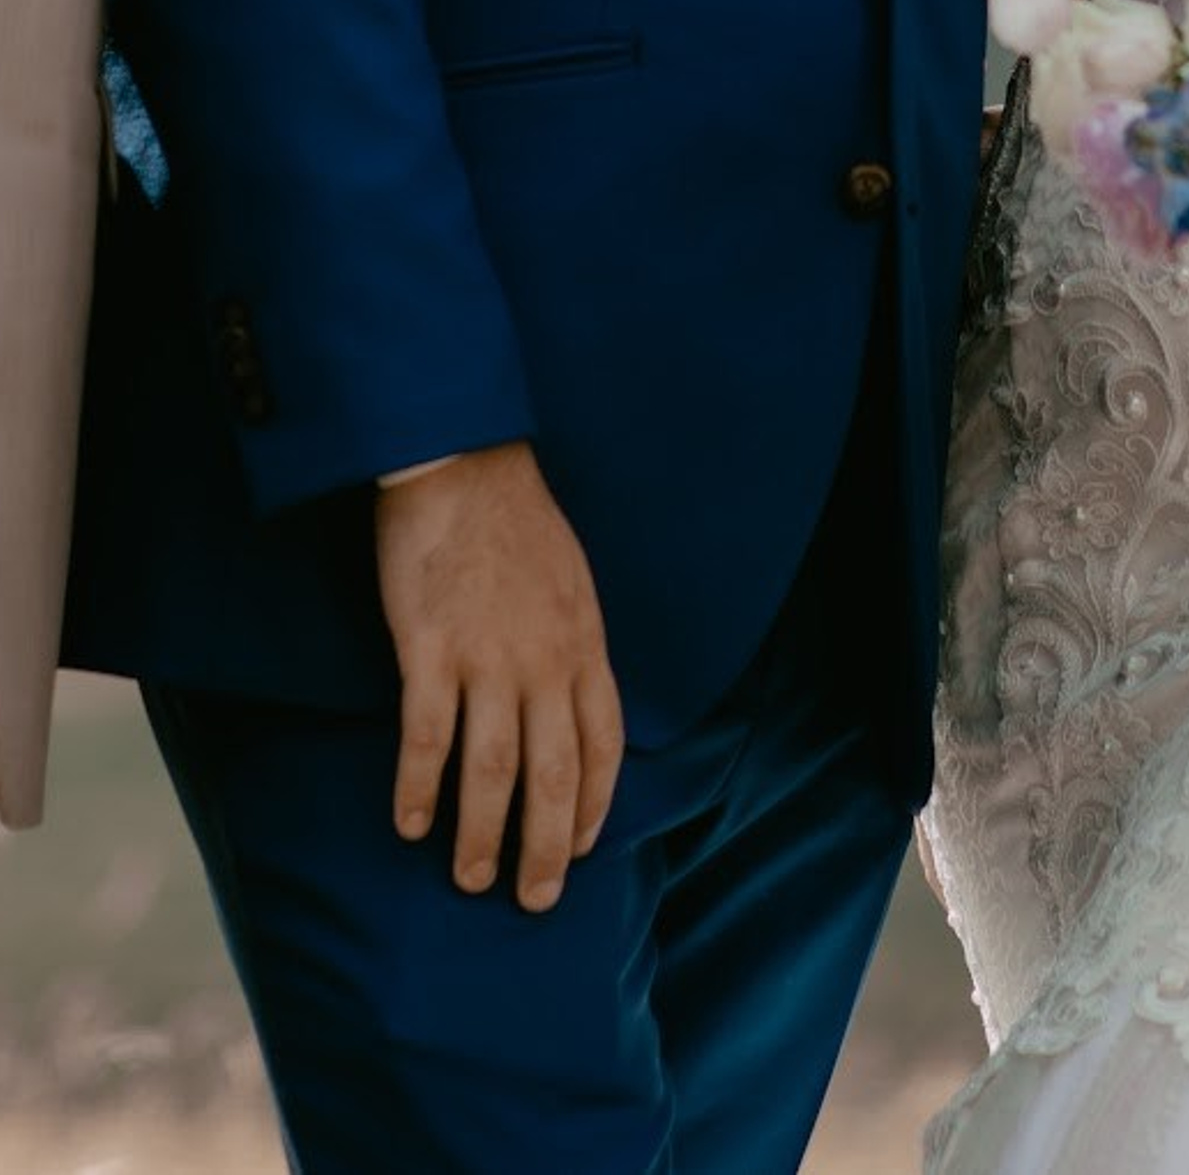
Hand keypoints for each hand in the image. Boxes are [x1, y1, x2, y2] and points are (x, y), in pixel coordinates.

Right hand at [374, 440, 623, 910]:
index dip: (593, 805)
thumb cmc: (516, 523)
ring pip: (491, 771)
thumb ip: (574, 646)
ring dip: (482, 835)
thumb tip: (574, 702)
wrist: (463, 464)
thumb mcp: (573, 583)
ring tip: (471, 878)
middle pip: (553, 775)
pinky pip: (426, 737)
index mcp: (584, 644)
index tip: (579, 849)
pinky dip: (418, 787)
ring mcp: (488, 657)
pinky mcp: (430, 649)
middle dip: (544, 848)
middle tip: (532, 900)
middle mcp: (544, 661)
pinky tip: (409, 823)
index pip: (603, 745)